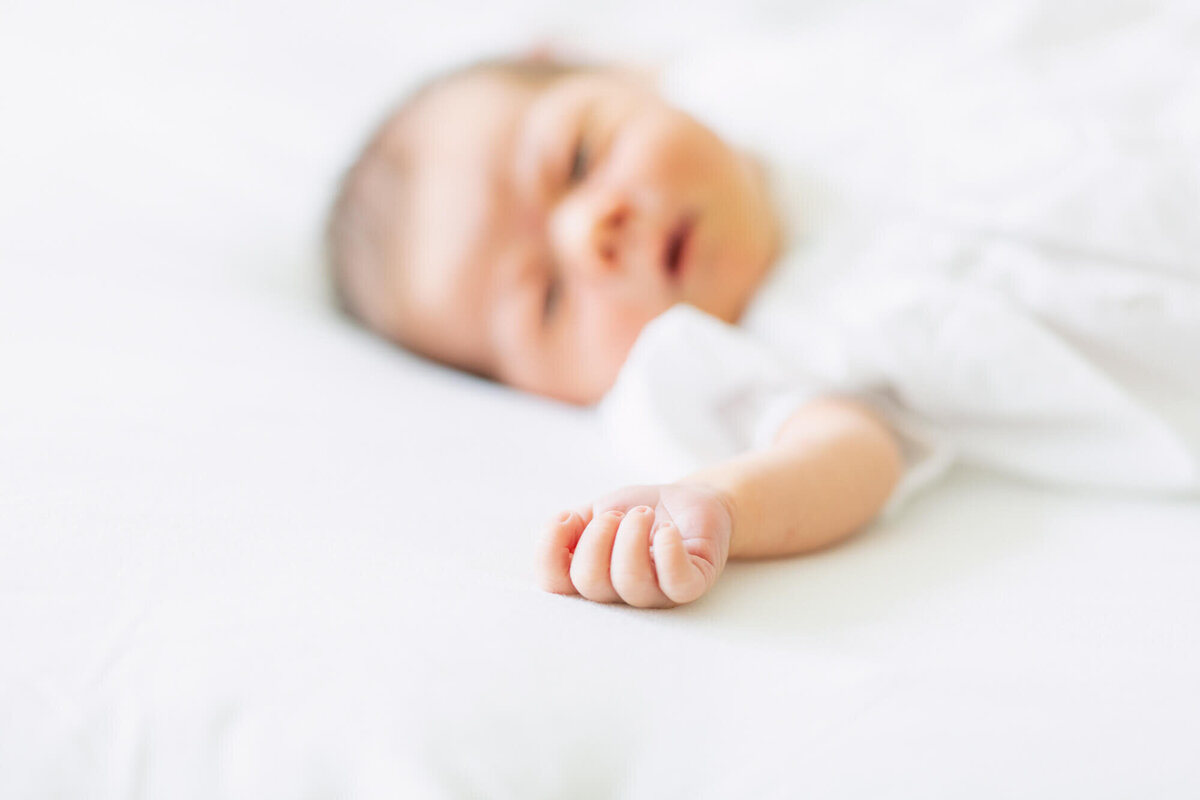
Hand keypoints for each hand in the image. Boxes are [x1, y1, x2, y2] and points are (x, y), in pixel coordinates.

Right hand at [536, 483, 733, 607]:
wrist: (687, 501)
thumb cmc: (639, 513)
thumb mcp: (596, 511)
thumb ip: (570, 525)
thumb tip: (558, 527)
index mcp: (591, 578)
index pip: (554, 583)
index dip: (550, 549)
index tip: (568, 517)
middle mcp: (619, 594)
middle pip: (590, 582)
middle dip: (597, 537)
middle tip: (616, 515)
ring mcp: (656, 593)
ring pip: (631, 583)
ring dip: (632, 536)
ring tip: (642, 514)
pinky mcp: (692, 584)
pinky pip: (677, 583)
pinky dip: (668, 551)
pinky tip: (666, 529)